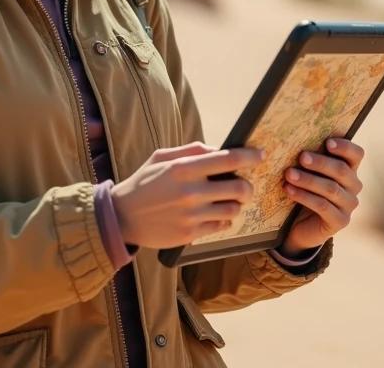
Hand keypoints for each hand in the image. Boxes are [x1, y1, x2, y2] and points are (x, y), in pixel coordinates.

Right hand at [110, 142, 262, 249]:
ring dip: (236, 203)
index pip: (228, 159)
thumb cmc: (144, 182)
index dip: (250, 156)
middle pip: (240, 188)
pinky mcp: (190, 234)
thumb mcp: (161, 157)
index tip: (261, 155)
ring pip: (234, 209)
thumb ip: (191, 150)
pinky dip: (224, 219)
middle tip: (243, 184)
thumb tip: (217, 149)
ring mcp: (192, 215)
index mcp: (184, 168)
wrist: (122, 216)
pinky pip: (221, 225)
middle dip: (247, 185)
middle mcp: (191, 192)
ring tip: (227, 199)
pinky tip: (215, 213)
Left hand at [276, 138, 363, 256]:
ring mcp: (349, 205)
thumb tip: (297, 139)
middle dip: (320, 162)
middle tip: (301, 157)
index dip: (345, 147)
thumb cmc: (304, 191)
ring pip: (331, 189)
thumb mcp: (308, 173)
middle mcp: (354, 187)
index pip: (356, 155)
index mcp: (349, 170)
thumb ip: (310, 159)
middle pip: (342, 170)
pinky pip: (323, 206)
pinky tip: (289, 190)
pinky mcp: (340, 221)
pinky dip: (305, 196)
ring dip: (308, 180)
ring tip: (289, 174)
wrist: (300, 226)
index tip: (327, 142)